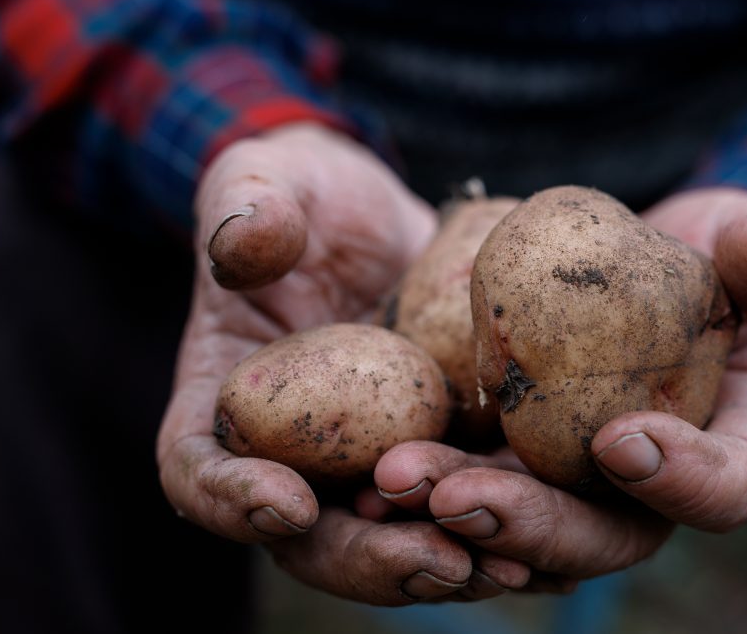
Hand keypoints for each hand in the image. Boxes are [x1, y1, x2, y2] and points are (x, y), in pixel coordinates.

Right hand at [155, 123, 517, 603]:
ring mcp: (365, 465)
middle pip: (311, 541)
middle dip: (371, 558)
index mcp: (222, 407)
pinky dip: (500, 529)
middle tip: (433, 560)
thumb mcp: (270, 182)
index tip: (288, 503)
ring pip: (394, 540)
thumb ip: (249, 206)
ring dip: (447, 562)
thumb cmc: (304, 196)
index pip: (198, 472)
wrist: (378, 215)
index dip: (231, 500)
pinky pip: (460, 507)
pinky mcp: (433, 455)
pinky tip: (548, 539)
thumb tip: (247, 243)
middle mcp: (290, 457)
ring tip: (507, 565)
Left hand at [374, 187, 746, 582]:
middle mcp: (654, 487)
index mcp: (731, 446)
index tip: (620, 439)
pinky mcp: (520, 456)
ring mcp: (581, 481)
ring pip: (527, 528)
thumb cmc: (723, 253)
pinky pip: (476, 486)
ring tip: (393, 483)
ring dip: (457, 515)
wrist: (656, 257)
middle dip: (533, 525)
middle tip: (462, 496)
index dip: (683, 480)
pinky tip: (367, 471)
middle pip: (605, 537)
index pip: (728, 489)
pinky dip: (427, 486)